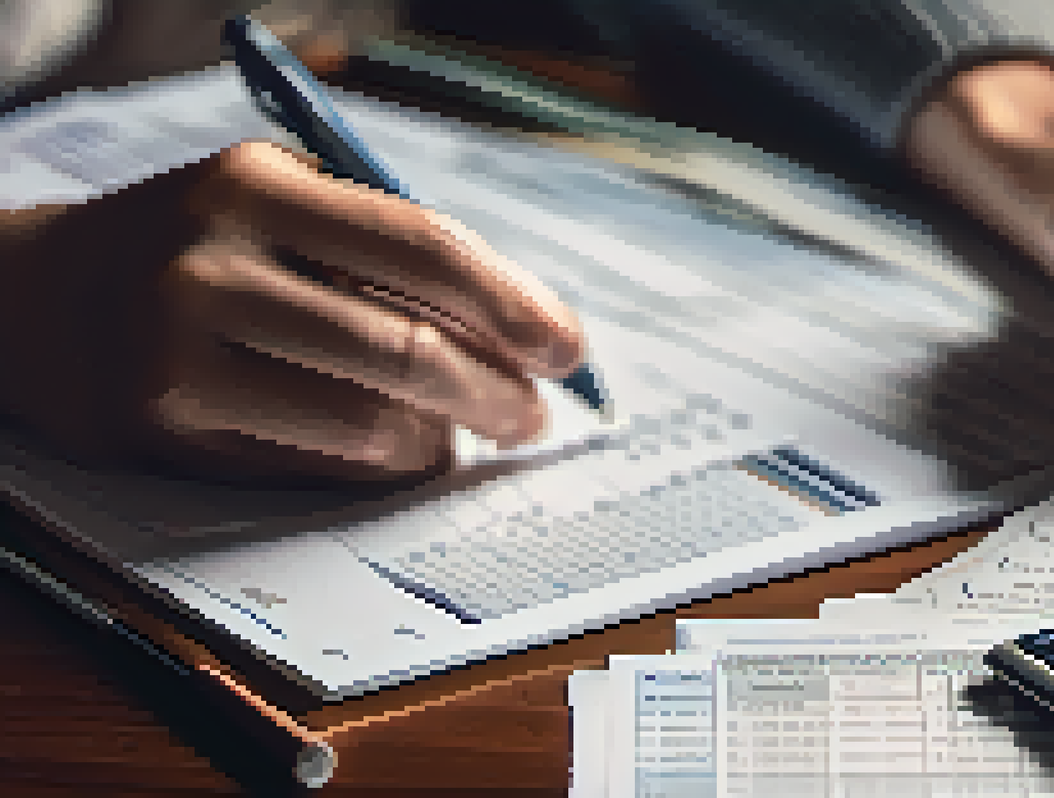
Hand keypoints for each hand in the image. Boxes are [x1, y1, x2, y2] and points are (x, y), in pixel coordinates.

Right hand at [0, 140, 583, 484]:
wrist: (37, 299)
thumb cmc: (198, 245)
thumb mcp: (275, 201)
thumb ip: (384, 247)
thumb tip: (524, 328)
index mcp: (255, 186)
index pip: (424, 249)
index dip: (514, 305)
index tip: (567, 348)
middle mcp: (211, 265)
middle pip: (406, 348)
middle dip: (495, 392)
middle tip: (533, 415)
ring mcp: (181, 353)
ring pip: (366, 421)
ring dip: (440, 438)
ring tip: (467, 432)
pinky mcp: (167, 429)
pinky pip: (314, 464)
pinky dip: (380, 465)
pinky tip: (403, 451)